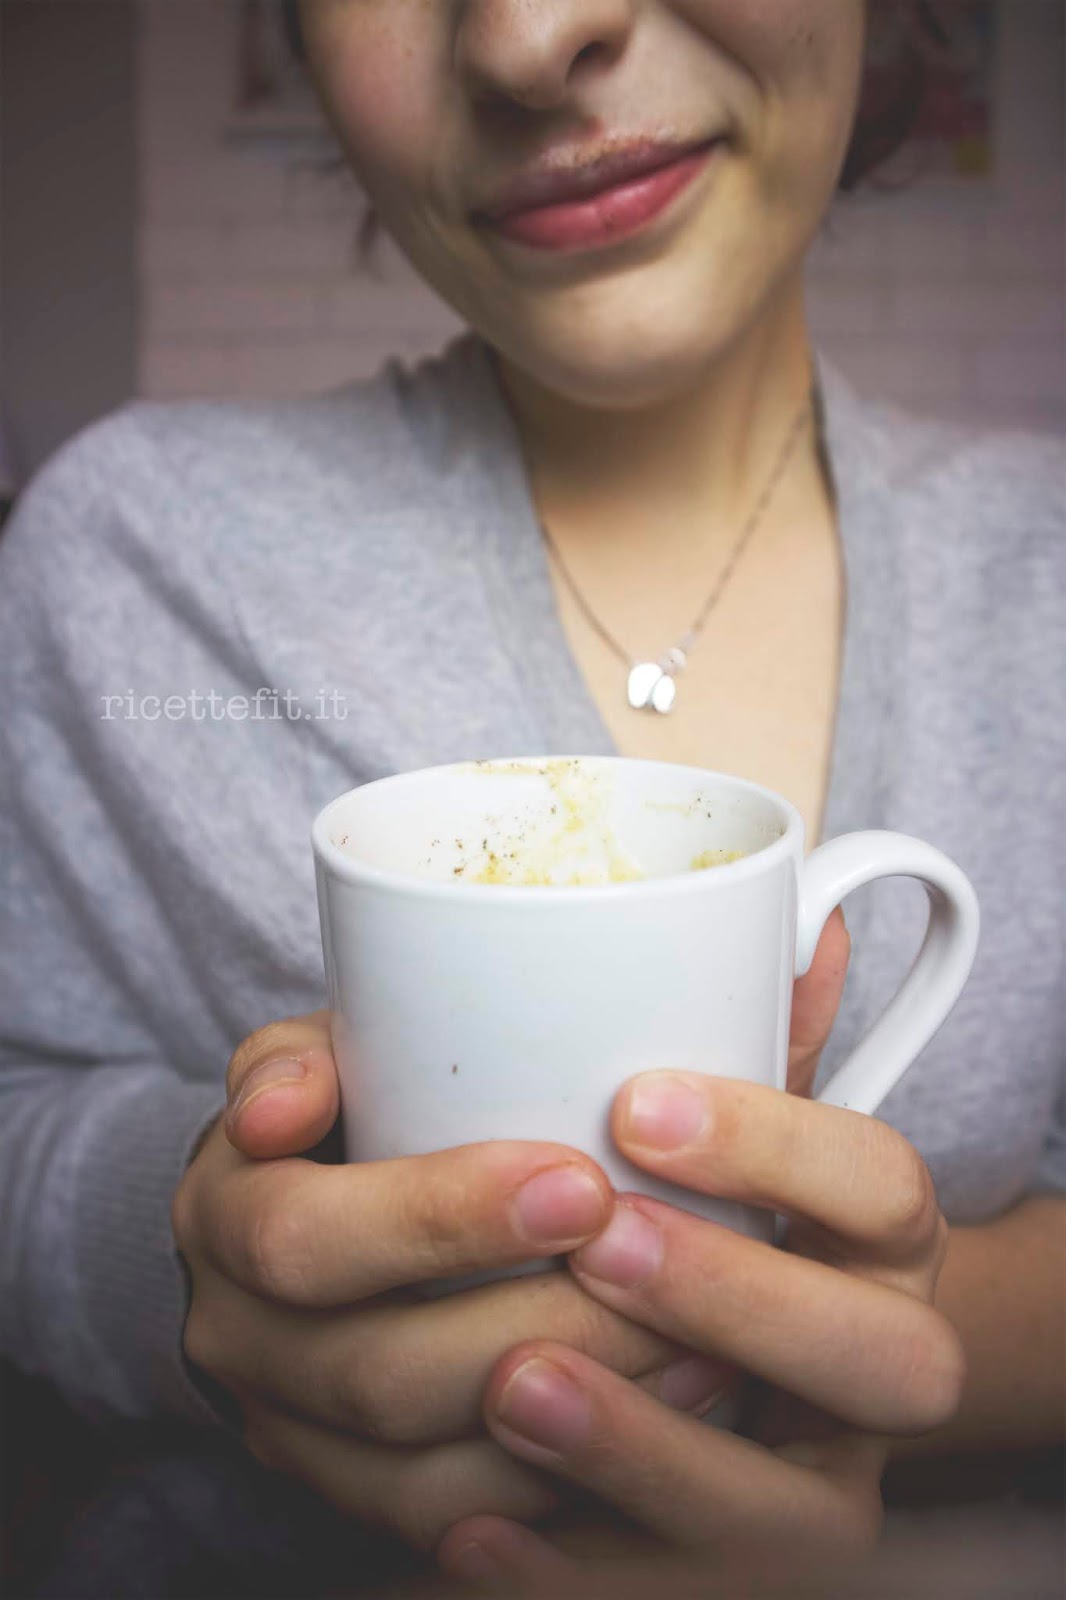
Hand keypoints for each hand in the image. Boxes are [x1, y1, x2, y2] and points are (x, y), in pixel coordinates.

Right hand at [172, 1012, 702, 1550]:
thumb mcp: (319, 1054)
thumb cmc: (344, 1112)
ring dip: (569, 1411)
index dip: (437, 1219)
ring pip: (424, 1473)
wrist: (296, 1219)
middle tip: (653, 1268)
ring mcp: (294, 1434)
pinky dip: (564, 1480)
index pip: (307, 1238)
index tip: (580, 1183)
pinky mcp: (358, 1495)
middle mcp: (239, 1340)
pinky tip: (661, 1413)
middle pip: (376, 1373)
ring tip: (691, 1340)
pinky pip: (457, 1525)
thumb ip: (312, 1055)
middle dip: (531, 1322)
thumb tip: (285, 1103)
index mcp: (225, 1219)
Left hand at [438, 913, 965, 1589]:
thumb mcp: (703, 1110)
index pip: (885, 1184)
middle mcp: (877, 1365)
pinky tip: (470, 1533)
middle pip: (891, 1360)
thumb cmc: (686, 1201)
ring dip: (651, 1453)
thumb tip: (792, 919)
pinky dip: (577, 1574)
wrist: (715, 1359)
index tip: (637, 1101)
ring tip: (513, 1383)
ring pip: (790, 1519)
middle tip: (594, 1238)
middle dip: (740, 1298)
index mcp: (878, 1241)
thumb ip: (732, 1022)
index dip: (779, 1145)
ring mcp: (817, 1482)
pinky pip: (681, 1599)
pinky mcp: (735, 1566)